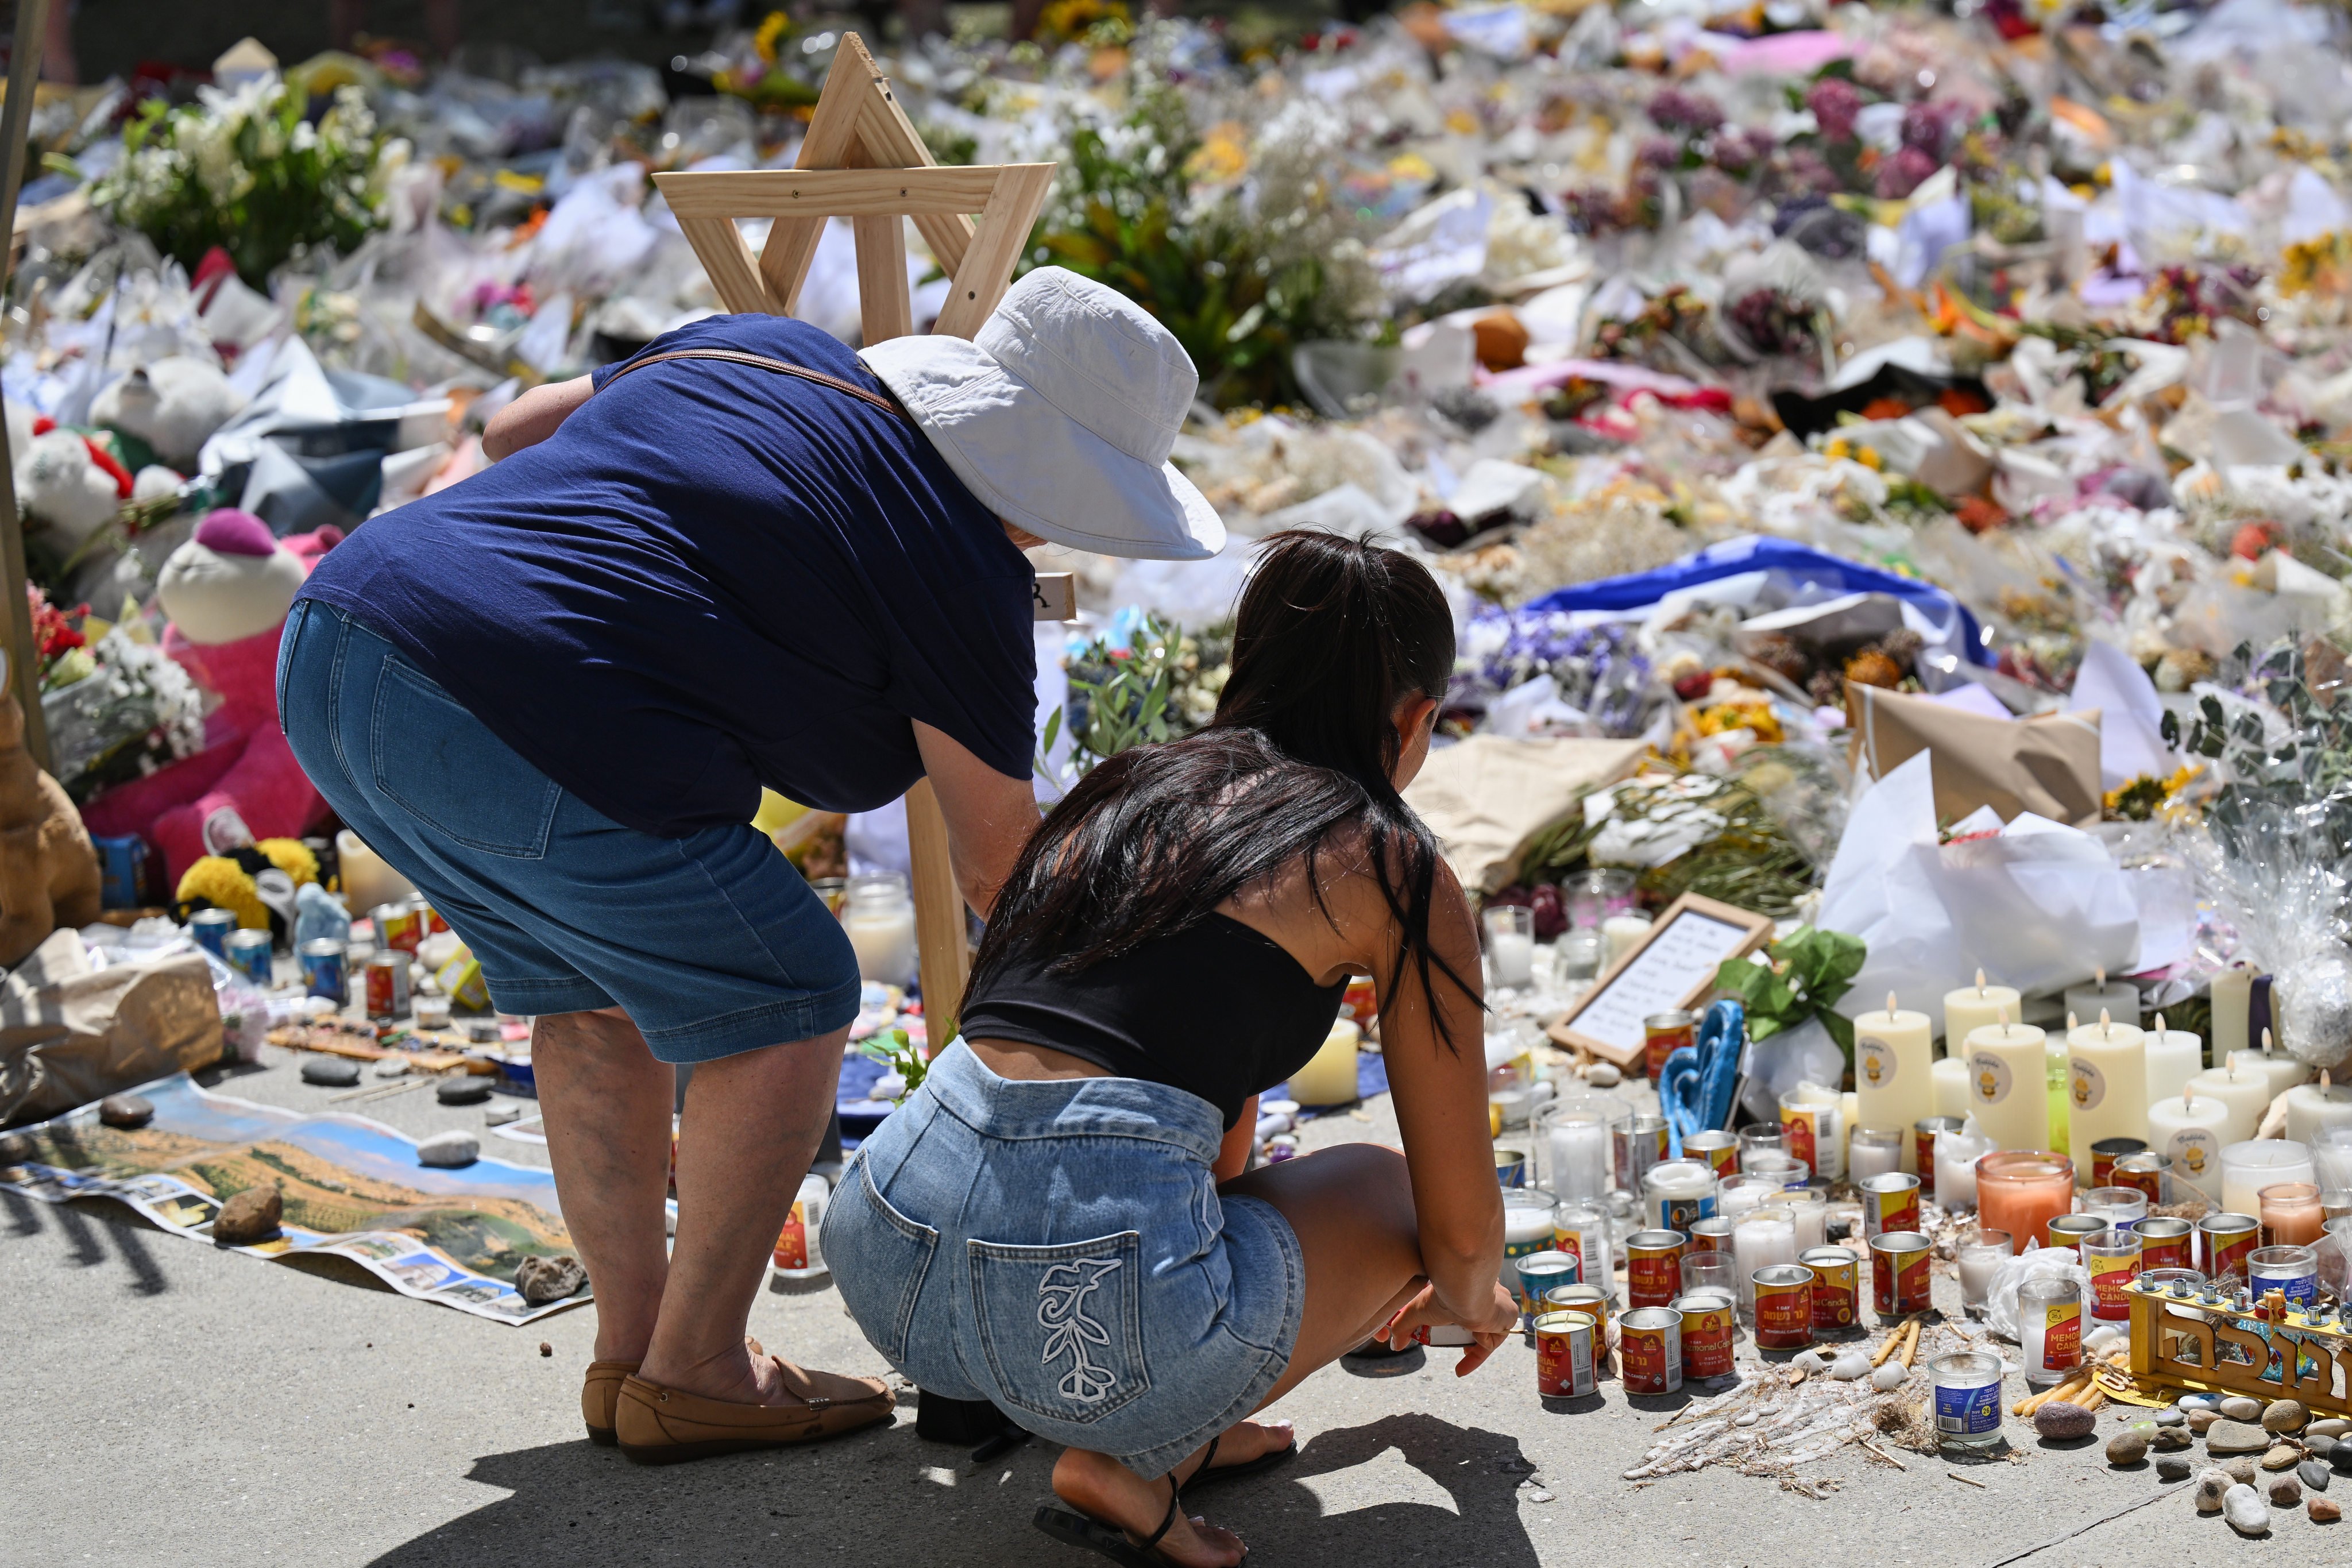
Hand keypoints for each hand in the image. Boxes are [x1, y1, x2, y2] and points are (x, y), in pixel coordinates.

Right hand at [1379, 1280, 1519, 1374]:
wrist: (1464, 1289)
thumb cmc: (1441, 1294)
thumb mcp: (1416, 1311)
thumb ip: (1403, 1326)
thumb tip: (1394, 1344)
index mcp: (1470, 1287)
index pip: (1472, 1307)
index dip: (1465, 1327)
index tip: (1457, 1344)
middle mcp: (1489, 1293)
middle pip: (1483, 1323)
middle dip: (1472, 1342)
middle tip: (1461, 1353)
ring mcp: (1501, 1304)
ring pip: (1490, 1332)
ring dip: (1476, 1346)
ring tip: (1464, 1355)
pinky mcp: (1508, 1316)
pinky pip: (1495, 1337)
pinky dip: (1483, 1344)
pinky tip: (1473, 1340)